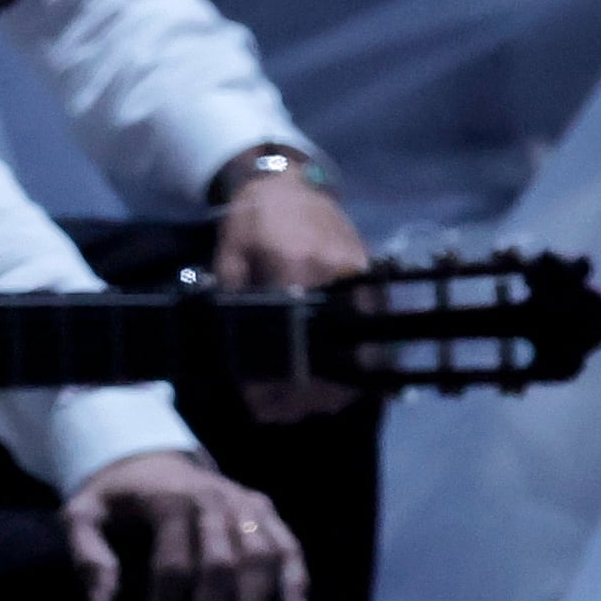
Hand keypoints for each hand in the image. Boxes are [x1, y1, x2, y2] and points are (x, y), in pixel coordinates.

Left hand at [62, 451, 308, 600]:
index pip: (173, 566)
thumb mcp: (81, 515)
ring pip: (261, 556)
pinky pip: (287, 543)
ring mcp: (244, 502)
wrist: (149, 457)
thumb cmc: (114, 497)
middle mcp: (214, 500)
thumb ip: (88, 556)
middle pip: (222, 565)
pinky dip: (296, 577)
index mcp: (170, 503)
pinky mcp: (263, 506)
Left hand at [212, 170, 372, 421]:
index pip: (295, 341)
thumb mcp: (229, 263)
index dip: (281, 382)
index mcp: (296, 267)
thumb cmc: (251, 224)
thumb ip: (237, 310)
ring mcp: (361, 279)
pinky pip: (371, 332)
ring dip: (336, 384)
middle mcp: (337, 276)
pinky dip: (356, 362)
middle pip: (336, 352)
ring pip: (363, 347)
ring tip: (306, 406)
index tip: (265, 406)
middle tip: (282, 414)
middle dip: (311, 394)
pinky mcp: (372, 281)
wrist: (290, 186)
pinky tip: (334, 382)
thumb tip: (246, 365)